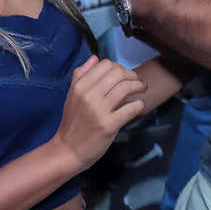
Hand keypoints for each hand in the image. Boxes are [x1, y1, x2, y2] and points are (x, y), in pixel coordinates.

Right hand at [53, 55, 145, 172]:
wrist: (67, 151)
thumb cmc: (72, 123)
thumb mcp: (72, 96)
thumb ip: (81, 75)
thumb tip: (95, 58)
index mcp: (80, 86)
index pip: (105, 65)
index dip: (119, 67)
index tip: (124, 75)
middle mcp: (89, 95)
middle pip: (118, 73)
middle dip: (132, 75)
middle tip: (137, 82)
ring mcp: (99, 110)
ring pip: (126, 87)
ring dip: (139, 86)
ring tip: (142, 89)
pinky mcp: (109, 125)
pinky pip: (131, 108)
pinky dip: (139, 104)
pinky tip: (139, 106)